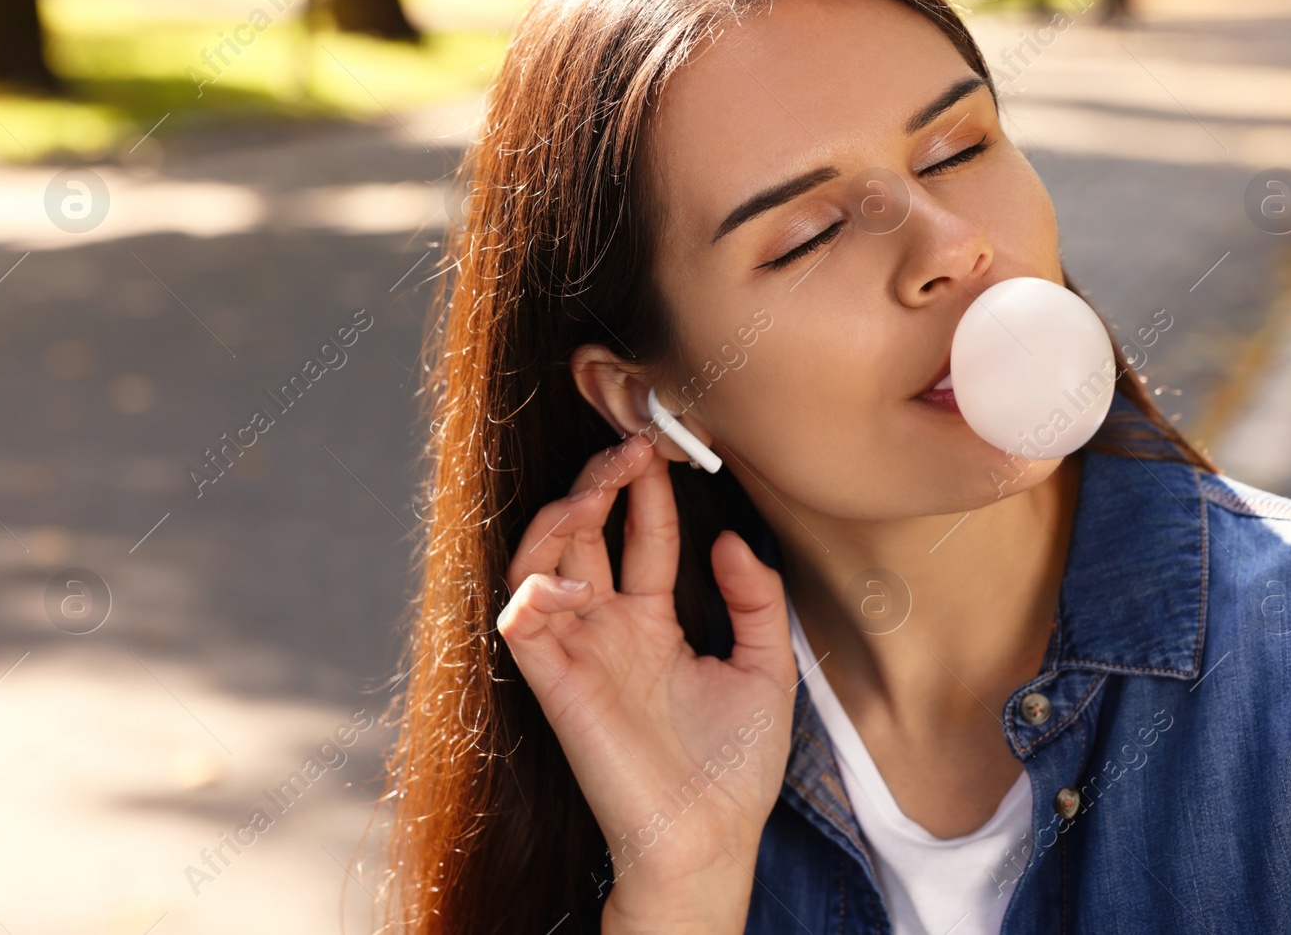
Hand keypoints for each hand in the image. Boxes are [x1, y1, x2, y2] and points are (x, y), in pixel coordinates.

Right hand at [497, 433, 796, 931]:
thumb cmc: (735, 769)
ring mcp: (580, 653)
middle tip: (628, 450)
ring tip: (595, 491)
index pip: (642, 539)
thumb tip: (728, 537)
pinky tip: (570, 579)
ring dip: (560, 520)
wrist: (708, 841)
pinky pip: (523, 624)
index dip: (648, 493)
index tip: (663, 448)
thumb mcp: (767, 668)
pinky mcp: (557, 685)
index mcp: (654, 624)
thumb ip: (756, 600)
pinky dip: (533, 591)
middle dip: (598, 485)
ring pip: (540, 564)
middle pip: (583, 537)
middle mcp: (610, 630)